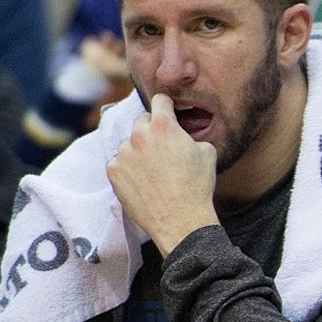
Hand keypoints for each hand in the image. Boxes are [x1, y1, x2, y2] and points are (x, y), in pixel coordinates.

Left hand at [105, 92, 219, 254]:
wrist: (181, 220)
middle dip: (151, 130)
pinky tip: (142, 182)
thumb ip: (190, 137)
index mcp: (163, 125)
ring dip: (138, 151)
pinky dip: (128, 169)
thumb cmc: (197, 187)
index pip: (160, 100)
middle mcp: (139, 134)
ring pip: (129, 143)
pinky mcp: (113, 171)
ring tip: (153, 171)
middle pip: (141, 120)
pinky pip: (119, 163)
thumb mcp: (207, 153)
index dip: (166, 106)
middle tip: (163, 149)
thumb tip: (184, 136)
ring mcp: (123, 153)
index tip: (167, 113)